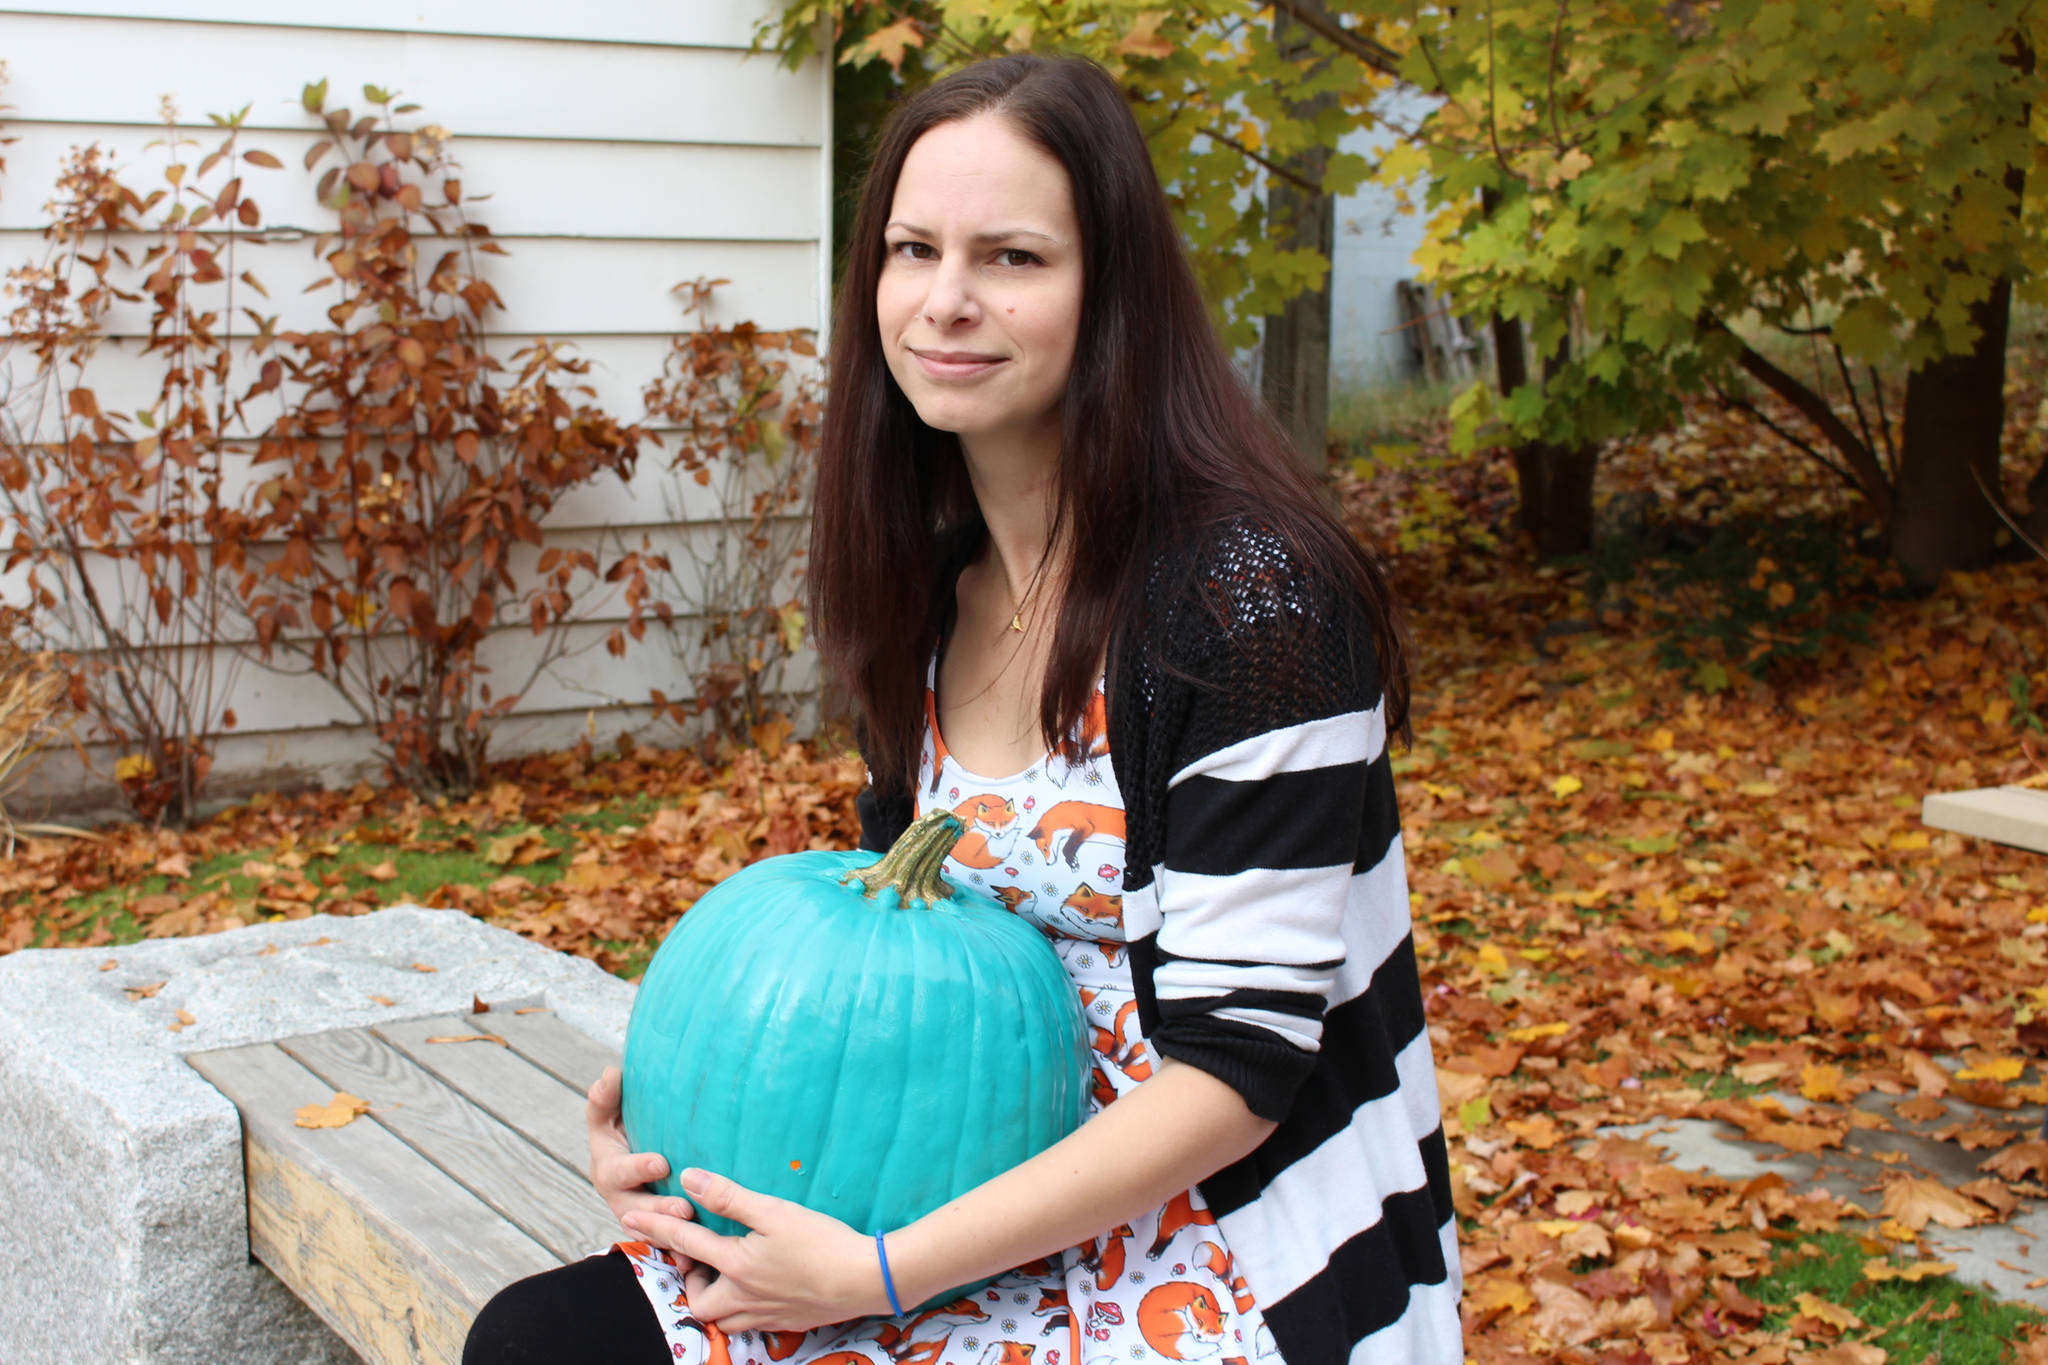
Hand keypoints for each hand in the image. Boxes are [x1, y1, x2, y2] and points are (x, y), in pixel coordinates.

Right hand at [587, 1066, 697, 1259]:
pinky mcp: (657, 1233)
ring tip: (697, 1227)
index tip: (662, 1163)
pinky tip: (703, 1255)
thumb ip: (608, 1097)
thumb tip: (611, 1074)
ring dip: (672, 1233)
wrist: (643, 1164)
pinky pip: (668, 1248)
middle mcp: (621, 1197)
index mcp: (609, 1167)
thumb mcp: (612, 1115)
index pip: (618, 1170)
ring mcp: (638, 1218)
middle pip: (634, 1211)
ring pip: (651, 1234)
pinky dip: (683, 1253)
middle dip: (658, 1211)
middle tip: (683, 1208)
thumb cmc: (627, 1132)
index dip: (637, 1169)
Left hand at [621, 1168, 890, 1333]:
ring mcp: (766, 1314)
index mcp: (737, 1265)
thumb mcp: (774, 1211)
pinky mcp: (787, 1322)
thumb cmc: (822, 1242)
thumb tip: (689, 1178)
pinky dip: (743, 1310)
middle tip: (699, 1259)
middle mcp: (744, 1297)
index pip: (684, 1243)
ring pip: (724, 1318)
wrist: (866, 1279)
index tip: (629, 1218)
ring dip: (715, 1298)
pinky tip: (760, 1290)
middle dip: (690, 1282)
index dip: (655, 1228)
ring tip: (726, 1276)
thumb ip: (728, 1196)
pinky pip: (751, 1324)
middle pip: (698, 1300)